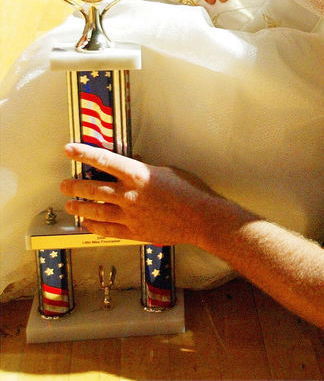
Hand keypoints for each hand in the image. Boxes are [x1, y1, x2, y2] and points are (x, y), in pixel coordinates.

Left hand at [60, 143, 214, 243]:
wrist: (201, 217)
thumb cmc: (189, 190)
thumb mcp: (167, 170)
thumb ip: (145, 169)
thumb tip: (131, 165)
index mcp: (138, 175)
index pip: (104, 160)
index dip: (83, 153)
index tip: (69, 149)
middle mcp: (130, 195)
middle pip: (93, 188)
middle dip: (74, 186)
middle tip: (64, 185)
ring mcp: (130, 215)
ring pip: (96, 210)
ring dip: (80, 207)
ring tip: (70, 205)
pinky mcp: (134, 232)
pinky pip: (108, 230)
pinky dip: (95, 226)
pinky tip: (88, 224)